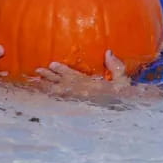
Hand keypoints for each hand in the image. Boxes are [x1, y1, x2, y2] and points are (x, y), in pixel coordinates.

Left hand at [34, 50, 162, 102]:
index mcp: (93, 86)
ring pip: (61, 94)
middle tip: (38, 70)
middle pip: (64, 85)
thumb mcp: (123, 80)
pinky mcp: (79, 107)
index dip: (63, 70)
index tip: (52, 63)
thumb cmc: (124, 94)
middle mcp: (84, 94)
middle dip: (50, 77)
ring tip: (36, 80)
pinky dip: (52, 98)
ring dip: (48, 87)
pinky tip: (43, 94)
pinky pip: (62, 102)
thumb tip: (108, 52)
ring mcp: (81, 102)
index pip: (76, 77)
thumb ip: (116, 66)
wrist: (125, 110)